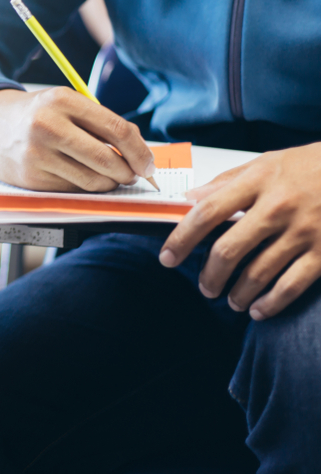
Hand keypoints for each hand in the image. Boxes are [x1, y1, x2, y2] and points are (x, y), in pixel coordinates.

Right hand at [0, 87, 154, 191]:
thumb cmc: (38, 114)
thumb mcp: (66, 104)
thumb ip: (99, 123)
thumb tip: (140, 152)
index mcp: (63, 100)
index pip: (116, 129)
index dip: (140, 151)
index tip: (148, 164)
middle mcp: (48, 125)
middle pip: (107, 159)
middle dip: (128, 173)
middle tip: (132, 175)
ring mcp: (37, 153)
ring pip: (91, 180)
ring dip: (109, 184)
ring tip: (109, 178)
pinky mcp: (30, 177)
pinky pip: (72, 189)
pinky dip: (84, 187)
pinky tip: (81, 178)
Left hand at [160, 143, 320, 319]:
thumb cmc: (310, 166)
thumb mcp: (266, 163)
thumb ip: (227, 182)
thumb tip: (190, 198)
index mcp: (257, 181)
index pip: (207, 212)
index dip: (182, 238)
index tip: (167, 258)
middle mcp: (278, 207)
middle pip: (229, 249)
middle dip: (210, 275)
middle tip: (205, 288)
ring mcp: (304, 231)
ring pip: (258, 273)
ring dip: (238, 294)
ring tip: (231, 300)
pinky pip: (291, 285)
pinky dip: (271, 303)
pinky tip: (259, 310)